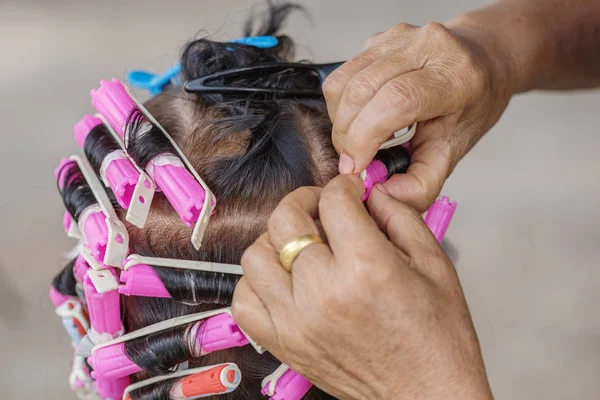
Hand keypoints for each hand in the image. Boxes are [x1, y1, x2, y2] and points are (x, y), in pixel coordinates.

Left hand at [232, 175, 492, 399]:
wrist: (428, 394)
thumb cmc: (436, 339)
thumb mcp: (434, 264)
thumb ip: (400, 217)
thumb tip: (371, 194)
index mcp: (366, 268)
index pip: (333, 201)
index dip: (342, 186)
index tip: (350, 192)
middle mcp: (324, 293)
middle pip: (285, 220)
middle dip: (304, 201)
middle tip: (321, 207)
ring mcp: (296, 321)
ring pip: (256, 256)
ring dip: (276, 240)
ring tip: (300, 244)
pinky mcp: (284, 344)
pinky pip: (244, 301)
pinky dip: (256, 282)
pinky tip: (282, 280)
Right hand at [322, 21, 514, 211]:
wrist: (481, 61)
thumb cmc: (471, 105)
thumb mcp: (454, 150)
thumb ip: (422, 182)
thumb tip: (382, 195)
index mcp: (455, 76)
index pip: (397, 100)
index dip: (366, 136)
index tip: (356, 166)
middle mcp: (426, 46)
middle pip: (362, 90)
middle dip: (347, 134)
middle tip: (354, 159)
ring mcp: (398, 37)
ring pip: (343, 82)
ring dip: (340, 120)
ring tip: (359, 138)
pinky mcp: (377, 38)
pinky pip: (341, 76)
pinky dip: (341, 105)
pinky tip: (362, 115)